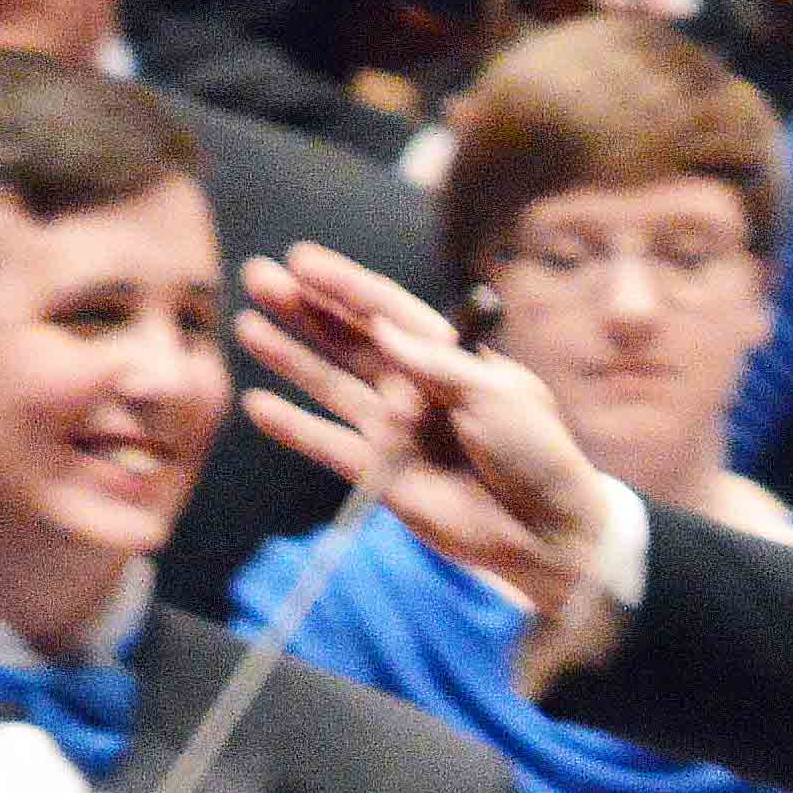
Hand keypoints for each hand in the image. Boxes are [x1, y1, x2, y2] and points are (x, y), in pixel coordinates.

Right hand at [234, 246, 617, 617]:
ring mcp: (396, 431)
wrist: (545, 531)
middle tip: (258, 278)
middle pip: (350, 339)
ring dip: (290, 357)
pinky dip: (293, 427)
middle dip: (304, 309)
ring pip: (330, 384)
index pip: (387, 311)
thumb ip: (436, 363)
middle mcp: (416, 388)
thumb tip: (383, 325)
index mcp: (450, 358)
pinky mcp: (382, 474)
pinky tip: (257, 406)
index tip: (301, 260)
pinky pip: (327, 444)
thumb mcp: (497, 396)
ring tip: (247, 327)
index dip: (345, 285)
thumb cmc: (536, 455)